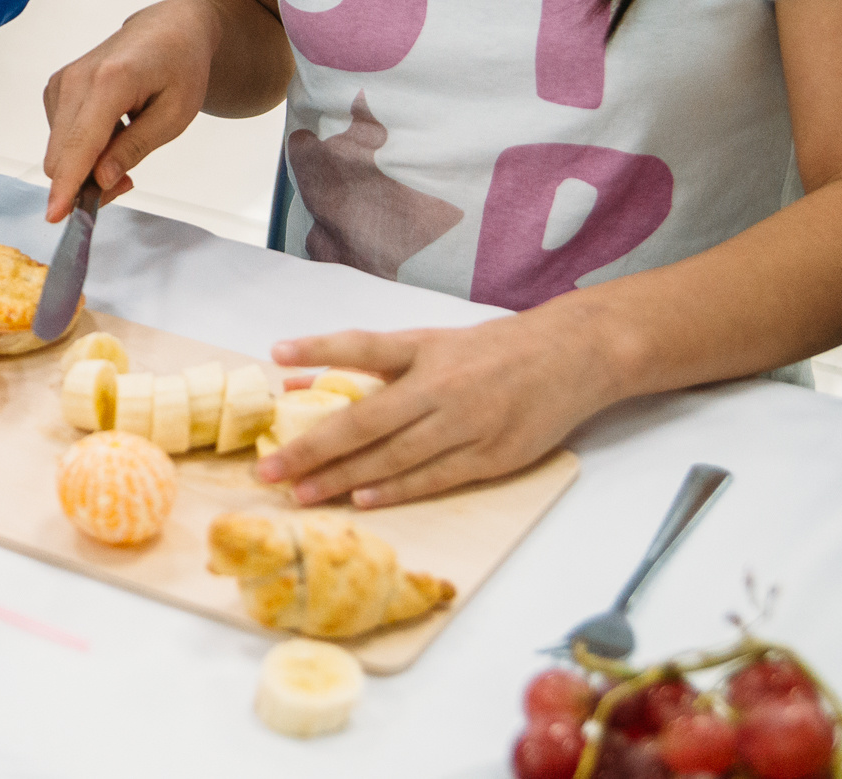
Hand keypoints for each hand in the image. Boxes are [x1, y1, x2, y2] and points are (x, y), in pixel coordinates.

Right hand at [40, 0, 219, 221]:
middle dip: (85, 183)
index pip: (80, 144)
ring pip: (58, 151)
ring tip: (125, 152)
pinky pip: (59, 138)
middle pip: (61, 155)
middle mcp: (75, 79)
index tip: (56, 216)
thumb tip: (101, 180)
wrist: (167, 28)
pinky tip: (110, 135)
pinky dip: (80, 150)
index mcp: (110, 81)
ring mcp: (61, 82)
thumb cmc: (180, 67)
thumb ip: (135, 148)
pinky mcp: (56, 88)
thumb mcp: (175, 115)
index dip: (67, 185)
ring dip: (84, 167)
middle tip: (128, 182)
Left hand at [253, 307, 615, 506]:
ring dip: (344, 478)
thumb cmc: (491, 349)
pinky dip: (395, 490)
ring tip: (303, 493)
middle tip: (270, 470)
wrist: (570, 356)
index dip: (319, 348)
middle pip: (366, 419)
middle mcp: (441, 384)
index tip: (276, 354)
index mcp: (424, 348)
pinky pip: (434, 478)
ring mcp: (467, 423)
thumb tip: (300, 381)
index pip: (363, 346)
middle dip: (312, 447)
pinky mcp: (492, 455)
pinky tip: (362, 499)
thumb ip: (370, 364)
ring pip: (394, 457)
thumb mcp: (430, 342)